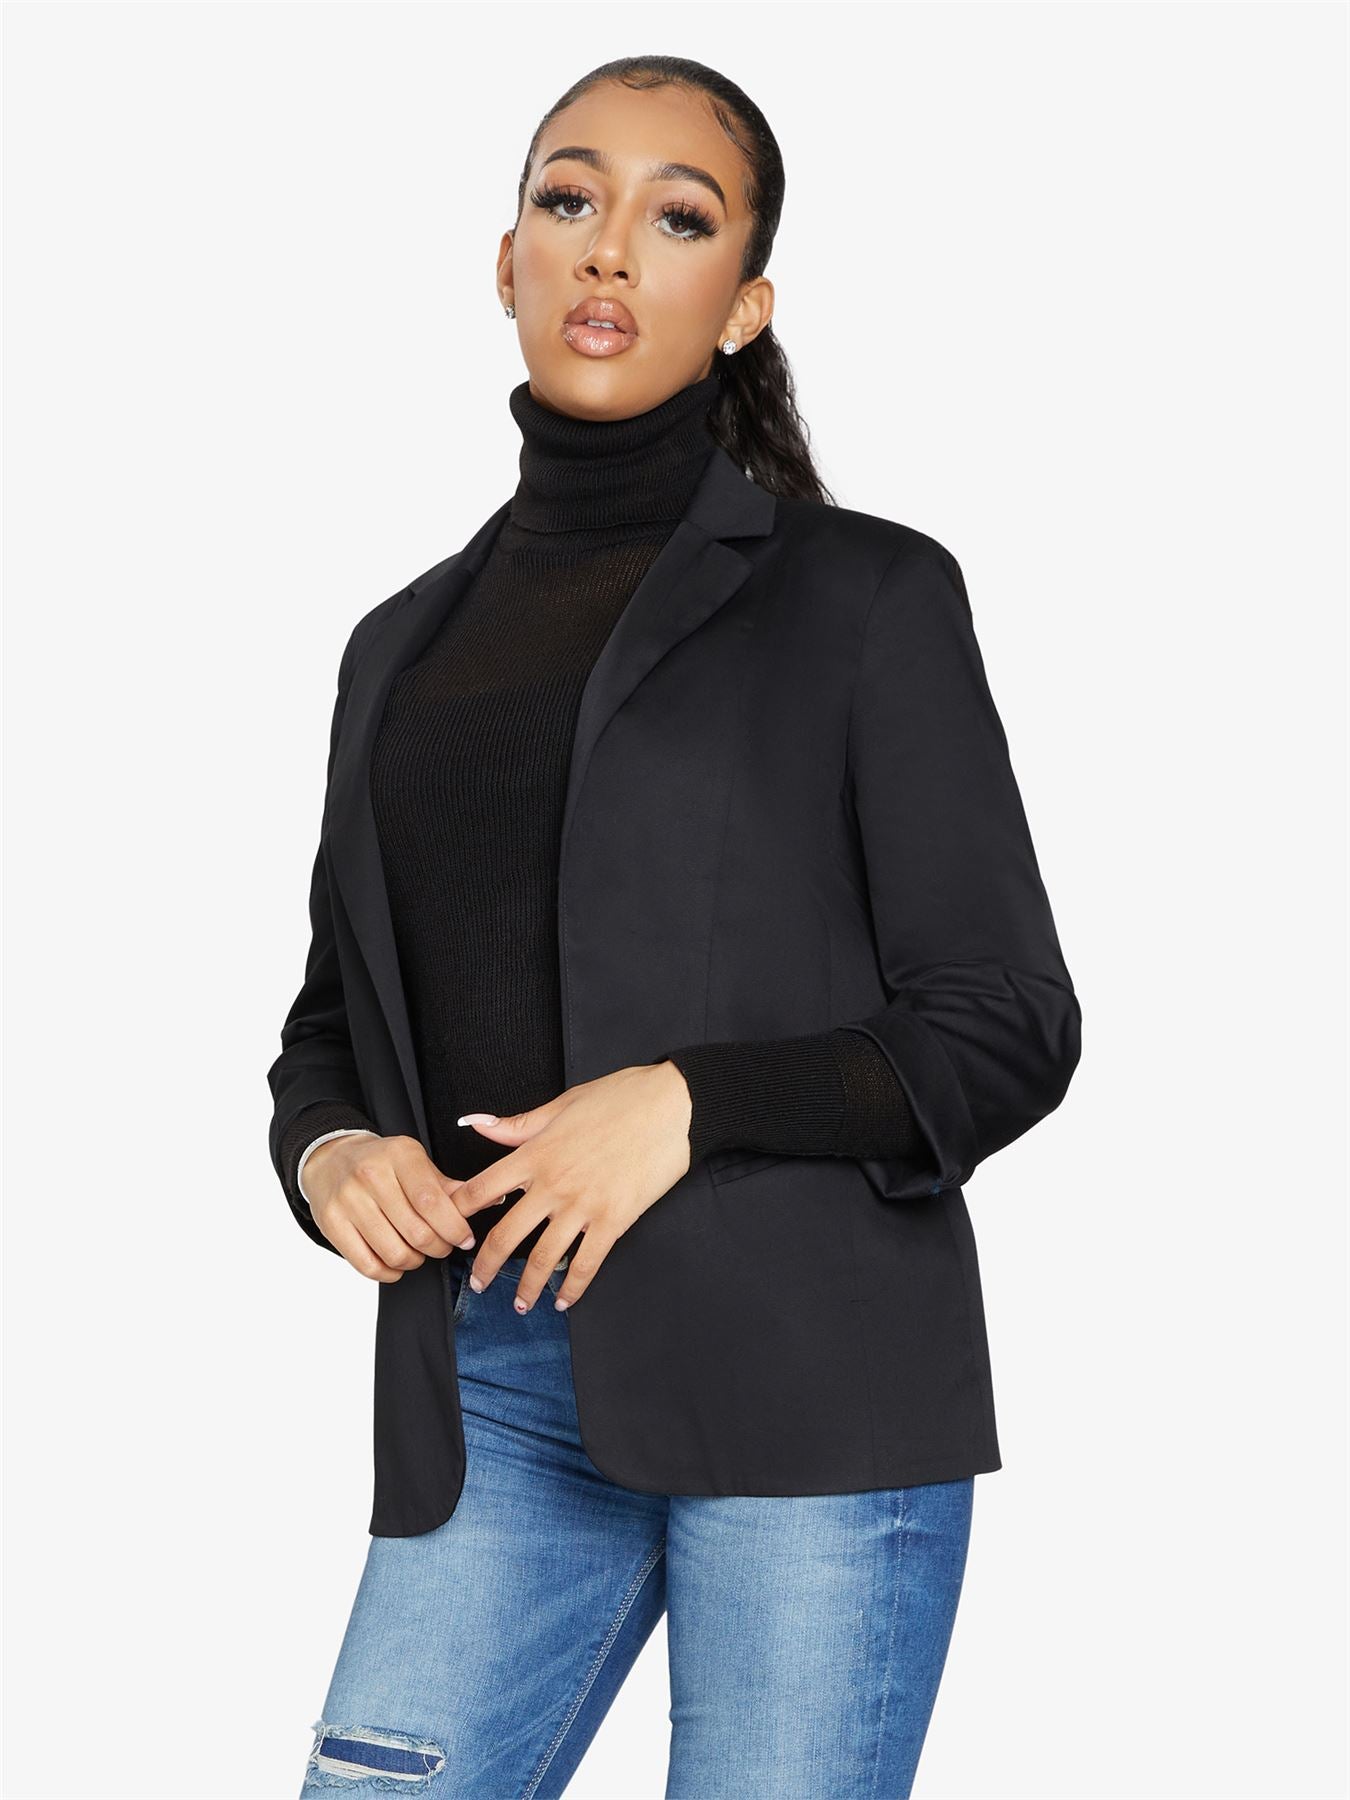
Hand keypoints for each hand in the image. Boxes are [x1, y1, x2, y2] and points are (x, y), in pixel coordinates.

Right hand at [305, 1133, 476, 1281]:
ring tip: (419, 1253)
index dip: (454, 1227)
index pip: (432, 1201)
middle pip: (417, 1231)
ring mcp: (348, 1200)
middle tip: (443, 1247)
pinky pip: (367, 1264)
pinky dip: (389, 1273)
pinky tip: (396, 1263)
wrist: (330, 1159)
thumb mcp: (416, 1162)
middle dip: (439, 1248)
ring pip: (394, 1252)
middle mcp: (371, 1175)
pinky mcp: (331, 1223)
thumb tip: (491, 1199)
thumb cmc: (382, 1164)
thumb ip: (448, 1186)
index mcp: (400, 1155)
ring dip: (415, 1262)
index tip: (464, 1238)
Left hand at [453, 1060, 692, 1313]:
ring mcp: (583, 1206)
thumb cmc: (618, 1099)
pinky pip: (586, 1263)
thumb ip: (516, 1124)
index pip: (483, 1189)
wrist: (670, 1108)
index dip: (459, 1212)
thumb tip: (475, 1123)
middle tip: (476, 1283)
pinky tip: (563, 1300)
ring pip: (542, 1258)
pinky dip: (572, 1287)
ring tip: (518, 1305)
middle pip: (505, 1235)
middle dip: (485, 1265)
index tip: (448, 1227)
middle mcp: (552, 1185)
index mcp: (536, 1153)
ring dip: (525, 1287)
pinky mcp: (613, 1221)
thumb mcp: (561, 1105)